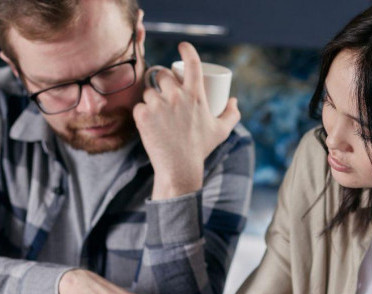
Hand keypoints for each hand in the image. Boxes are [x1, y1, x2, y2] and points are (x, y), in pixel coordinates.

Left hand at [134, 42, 240, 199]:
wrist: (179, 168)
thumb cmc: (201, 149)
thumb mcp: (221, 131)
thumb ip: (232, 114)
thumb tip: (233, 100)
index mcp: (196, 95)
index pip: (192, 63)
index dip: (187, 50)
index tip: (182, 46)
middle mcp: (176, 96)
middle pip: (163, 75)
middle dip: (163, 81)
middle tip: (164, 93)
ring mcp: (158, 105)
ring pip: (149, 91)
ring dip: (151, 98)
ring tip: (157, 111)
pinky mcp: (143, 116)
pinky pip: (139, 106)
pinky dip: (142, 113)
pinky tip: (147, 121)